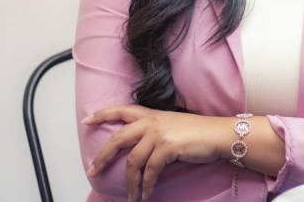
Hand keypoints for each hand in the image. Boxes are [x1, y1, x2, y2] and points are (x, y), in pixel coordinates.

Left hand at [82, 105, 229, 200]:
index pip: (120, 110)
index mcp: (150, 114)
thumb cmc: (196, 132)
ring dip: (131, 183)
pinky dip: (146, 186)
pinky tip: (146, 194)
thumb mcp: (170, 124)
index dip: (102, 114)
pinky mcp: (167, 147)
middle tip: (93, 170)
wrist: (217, 134)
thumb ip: (153, 131)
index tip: (86, 120)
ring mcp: (158, 134)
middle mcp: (150, 121)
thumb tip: (138, 147)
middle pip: (118, 139)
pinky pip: (150, 171)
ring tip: (132, 197)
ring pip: (133, 161)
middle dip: (103, 157)